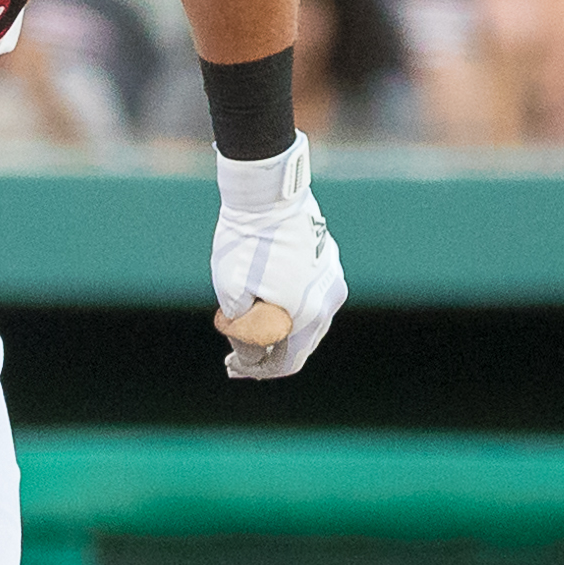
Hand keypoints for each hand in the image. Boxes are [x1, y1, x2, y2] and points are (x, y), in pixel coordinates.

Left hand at [211, 133, 346, 380]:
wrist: (267, 195)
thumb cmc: (246, 243)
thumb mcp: (232, 294)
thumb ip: (244, 332)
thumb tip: (252, 353)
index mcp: (308, 314)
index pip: (287, 363)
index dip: (257, 369)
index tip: (233, 365)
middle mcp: (328, 301)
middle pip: (298, 345)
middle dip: (266, 352)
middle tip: (235, 356)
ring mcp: (332, 280)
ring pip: (305, 321)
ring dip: (277, 329)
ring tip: (244, 328)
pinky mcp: (328, 263)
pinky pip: (309, 297)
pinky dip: (287, 307)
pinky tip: (263, 302)